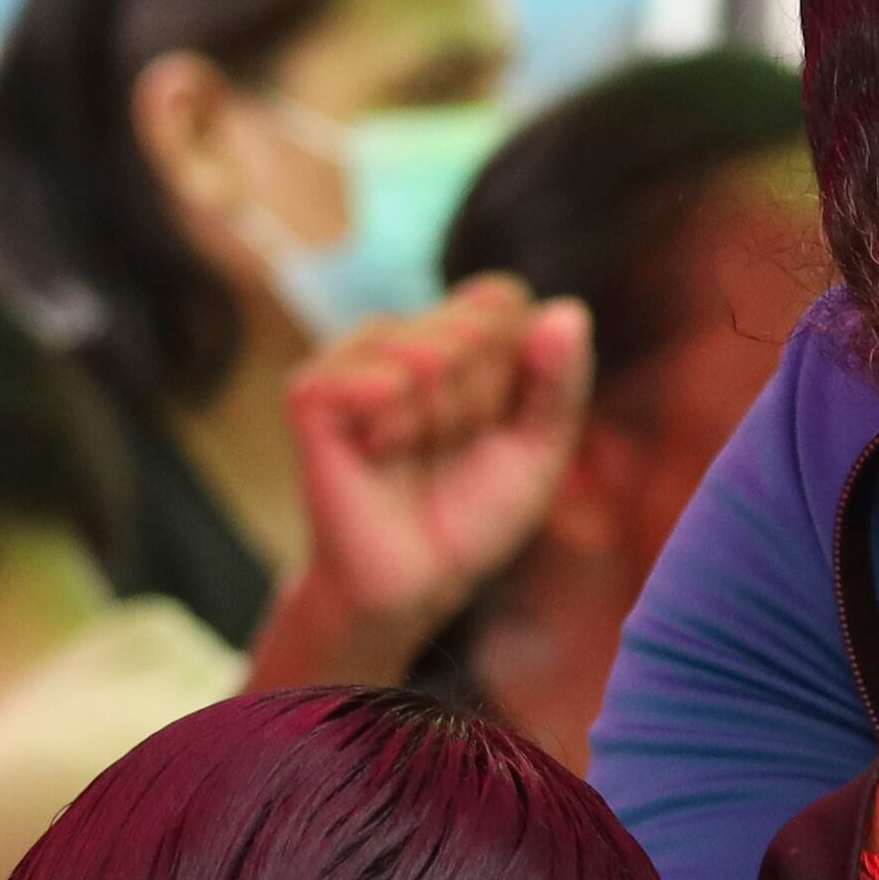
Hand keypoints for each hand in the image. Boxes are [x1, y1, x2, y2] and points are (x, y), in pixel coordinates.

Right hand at [251, 278, 594, 690]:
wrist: (417, 579)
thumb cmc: (476, 509)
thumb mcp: (542, 446)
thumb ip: (563, 380)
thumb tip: (568, 310)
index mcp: (451, 329)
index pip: (503, 300)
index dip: (517, 368)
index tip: (497, 422)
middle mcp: (399, 331)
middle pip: (474, 327)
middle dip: (481, 402)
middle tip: (451, 448)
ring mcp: (349, 357)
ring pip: (433, 355)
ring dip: (440, 422)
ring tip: (414, 454)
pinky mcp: (311, 392)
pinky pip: (383, 381)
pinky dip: (398, 431)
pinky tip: (378, 456)